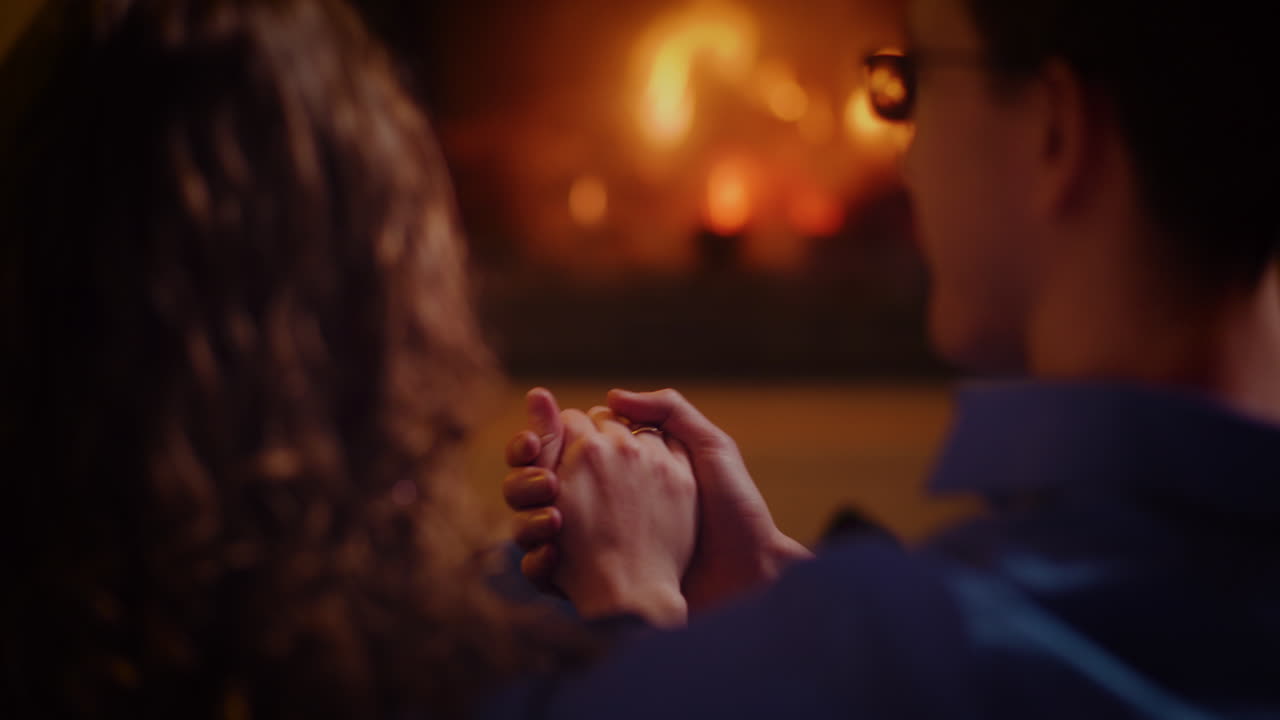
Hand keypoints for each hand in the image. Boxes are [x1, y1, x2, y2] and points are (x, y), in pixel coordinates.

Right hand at [503, 387, 811, 611]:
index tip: (538, 438)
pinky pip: (543, 571)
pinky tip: (554, 554)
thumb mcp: (711, 448)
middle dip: (525, 477)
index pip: (566, 443)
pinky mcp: (590, 584)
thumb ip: (668, 411)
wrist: (747, 578)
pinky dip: (538, 563)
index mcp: (624, 468)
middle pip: (537, 482)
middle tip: (542, 480)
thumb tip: (610, 396)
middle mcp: (600, 504)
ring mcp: (592, 545)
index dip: (543, 436)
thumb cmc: (734, 510)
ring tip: (552, 519)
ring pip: (531, 523)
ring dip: (527, 517)